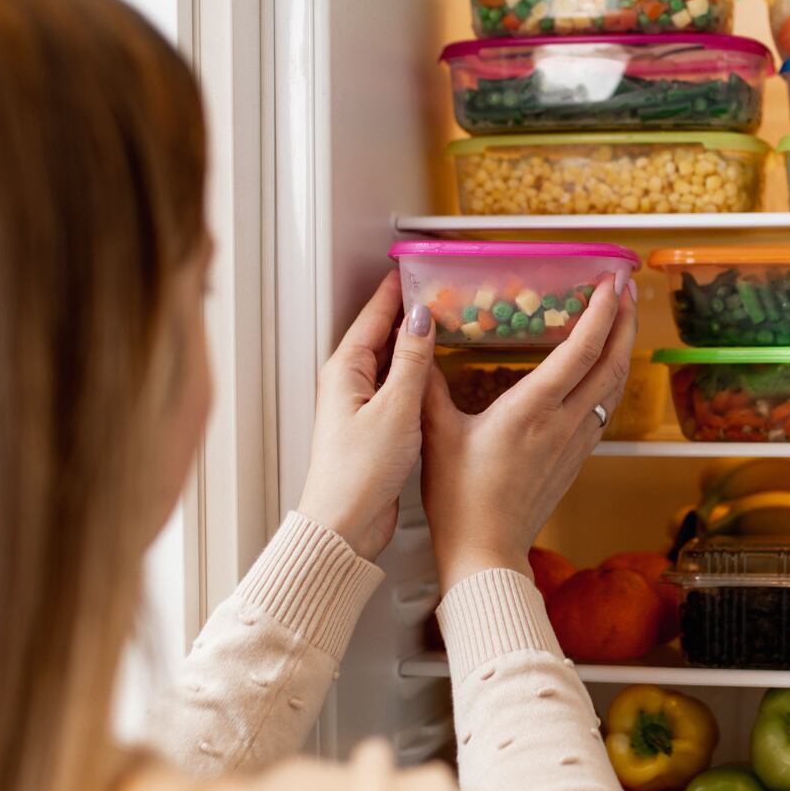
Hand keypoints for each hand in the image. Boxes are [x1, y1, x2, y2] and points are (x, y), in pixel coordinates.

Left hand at [296, 271, 435, 558]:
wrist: (346, 524)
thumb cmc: (358, 474)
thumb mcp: (395, 408)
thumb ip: (411, 361)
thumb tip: (421, 319)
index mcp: (346, 370)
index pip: (374, 315)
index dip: (396, 289)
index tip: (414, 266)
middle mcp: (349, 384)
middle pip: (381, 334)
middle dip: (408, 311)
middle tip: (438, 289)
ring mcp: (361, 406)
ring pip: (391, 361)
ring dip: (414, 343)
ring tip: (444, 324)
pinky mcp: (375, 428)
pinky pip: (398, 387)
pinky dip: (417, 374)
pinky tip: (436, 375)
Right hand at [421, 275, 637, 587]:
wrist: (485, 552)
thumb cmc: (460, 500)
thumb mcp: (436, 433)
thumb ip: (428, 382)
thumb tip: (418, 341)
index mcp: (532, 411)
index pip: (581, 351)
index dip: (601, 312)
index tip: (611, 283)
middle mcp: (563, 424)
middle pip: (611, 364)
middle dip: (624, 322)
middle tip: (626, 290)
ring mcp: (574, 444)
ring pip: (613, 388)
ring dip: (621, 350)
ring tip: (620, 323)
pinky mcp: (574, 460)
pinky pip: (603, 410)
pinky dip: (609, 381)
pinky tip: (601, 374)